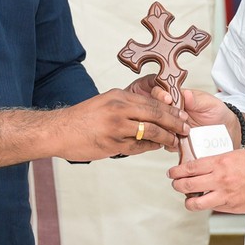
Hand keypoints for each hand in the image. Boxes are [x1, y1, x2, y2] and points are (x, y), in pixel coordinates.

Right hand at [52, 88, 187, 160]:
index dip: (171, 110)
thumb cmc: (82, 118)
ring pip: (150, 131)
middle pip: (156, 115)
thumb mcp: (105, 103)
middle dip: (175, 123)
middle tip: (186, 129)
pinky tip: (155, 148)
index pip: (152, 102)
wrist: (58, 131)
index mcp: (119, 96)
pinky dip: (149, 147)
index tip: (182, 115)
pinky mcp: (112, 143)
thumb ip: (126, 107)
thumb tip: (148, 114)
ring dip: (166, 138)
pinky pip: (138, 146)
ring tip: (174, 142)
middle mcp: (119, 109)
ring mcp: (116, 127)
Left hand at [169, 149, 244, 212]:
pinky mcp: (232, 207)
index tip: (172, 173)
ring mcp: (225, 195)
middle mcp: (220, 178)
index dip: (177, 171)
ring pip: (195, 203)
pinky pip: (213, 208)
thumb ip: (221, 161)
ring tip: (188, 199)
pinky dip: (208, 206)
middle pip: (187, 185)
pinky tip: (209, 202)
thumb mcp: (238, 155)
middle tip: (175, 184)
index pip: (191, 167)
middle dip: (177, 185)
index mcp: (221, 162)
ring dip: (188, 201)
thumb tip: (207, 167)